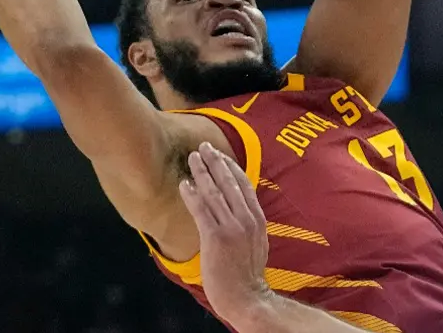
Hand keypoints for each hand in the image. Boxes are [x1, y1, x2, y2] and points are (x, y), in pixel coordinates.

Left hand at [181, 143, 272, 314]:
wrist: (246, 296)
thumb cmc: (247, 274)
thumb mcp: (256, 243)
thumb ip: (249, 223)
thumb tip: (239, 208)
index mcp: (257, 218)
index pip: (244, 184)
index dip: (231, 166)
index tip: (220, 154)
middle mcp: (246, 219)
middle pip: (229, 182)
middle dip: (215, 161)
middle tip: (203, 145)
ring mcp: (232, 228)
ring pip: (214, 192)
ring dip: (201, 172)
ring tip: (191, 157)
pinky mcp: (216, 238)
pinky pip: (202, 210)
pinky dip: (193, 195)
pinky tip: (185, 184)